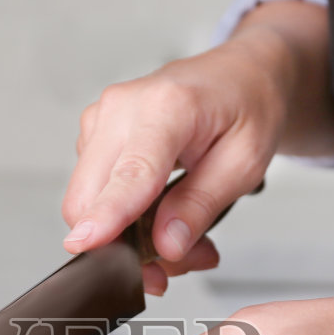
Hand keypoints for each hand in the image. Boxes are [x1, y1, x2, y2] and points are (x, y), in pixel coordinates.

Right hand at [61, 30, 290, 295]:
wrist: (239, 75)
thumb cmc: (248, 107)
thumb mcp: (246, 161)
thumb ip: (202, 204)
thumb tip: (166, 245)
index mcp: (167, 106)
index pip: (131, 173)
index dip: (107, 215)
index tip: (85, 245)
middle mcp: (121, 108)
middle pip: (91, 197)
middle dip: (128, 246)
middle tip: (185, 259)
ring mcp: (101, 119)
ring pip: (89, 204)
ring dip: (131, 236)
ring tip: (185, 235)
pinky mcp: (93, 135)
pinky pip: (94, 194)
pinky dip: (125, 218)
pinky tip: (163, 214)